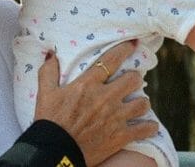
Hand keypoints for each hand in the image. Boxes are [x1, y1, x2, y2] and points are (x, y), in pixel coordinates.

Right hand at [34, 41, 157, 166]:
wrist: (56, 150)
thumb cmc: (50, 120)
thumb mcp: (45, 92)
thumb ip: (49, 71)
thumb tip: (51, 54)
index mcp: (88, 84)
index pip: (111, 60)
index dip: (124, 49)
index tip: (133, 44)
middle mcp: (105, 97)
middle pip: (133, 80)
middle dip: (134, 77)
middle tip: (131, 79)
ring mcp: (115, 117)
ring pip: (142, 103)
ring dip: (142, 102)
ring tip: (139, 102)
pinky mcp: (121, 136)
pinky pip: (145, 129)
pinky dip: (149, 126)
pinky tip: (149, 125)